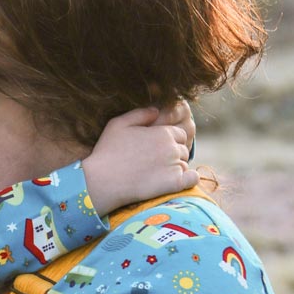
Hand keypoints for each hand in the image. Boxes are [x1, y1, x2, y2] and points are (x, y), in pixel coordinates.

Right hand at [81, 101, 196, 215]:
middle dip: (173, 155)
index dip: (169, 141)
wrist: (102, 181)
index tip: (156, 150)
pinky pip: (192, 179)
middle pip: (183, 149)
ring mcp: (174, 165)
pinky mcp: (174, 183)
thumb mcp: (118, 124)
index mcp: (162, 132)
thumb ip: (140, 114)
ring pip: (184, 165)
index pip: (179, 134)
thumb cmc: (107, 152)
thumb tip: (156, 111)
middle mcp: (172, 147)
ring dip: (176, 168)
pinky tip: (178, 181)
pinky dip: (188, 179)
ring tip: (157, 175)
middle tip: (155, 164)